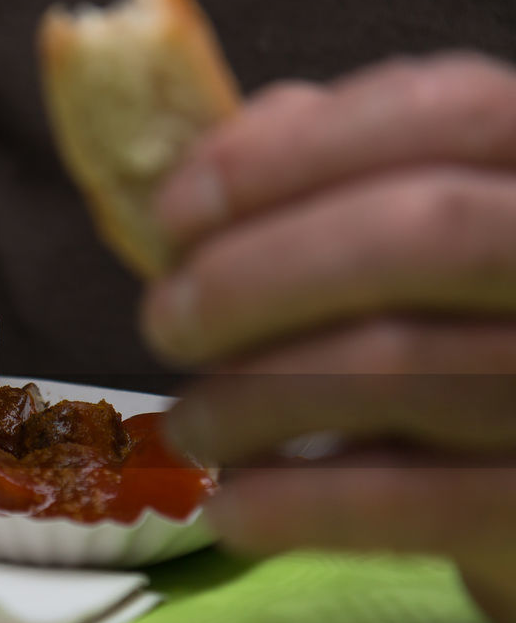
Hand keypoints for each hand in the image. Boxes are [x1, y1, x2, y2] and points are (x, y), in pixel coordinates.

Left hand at [141, 53, 515, 622]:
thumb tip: (212, 168)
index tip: (174, 215)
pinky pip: (419, 503)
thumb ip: (339, 179)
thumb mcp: (424, 237)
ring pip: (403, 367)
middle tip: (164, 325)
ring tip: (191, 429)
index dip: (292, 155)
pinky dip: (297, 505)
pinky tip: (231, 510)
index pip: (446, 112)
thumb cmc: (457, 341)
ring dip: (253, 399)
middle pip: (424, 232)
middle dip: (256, 276)